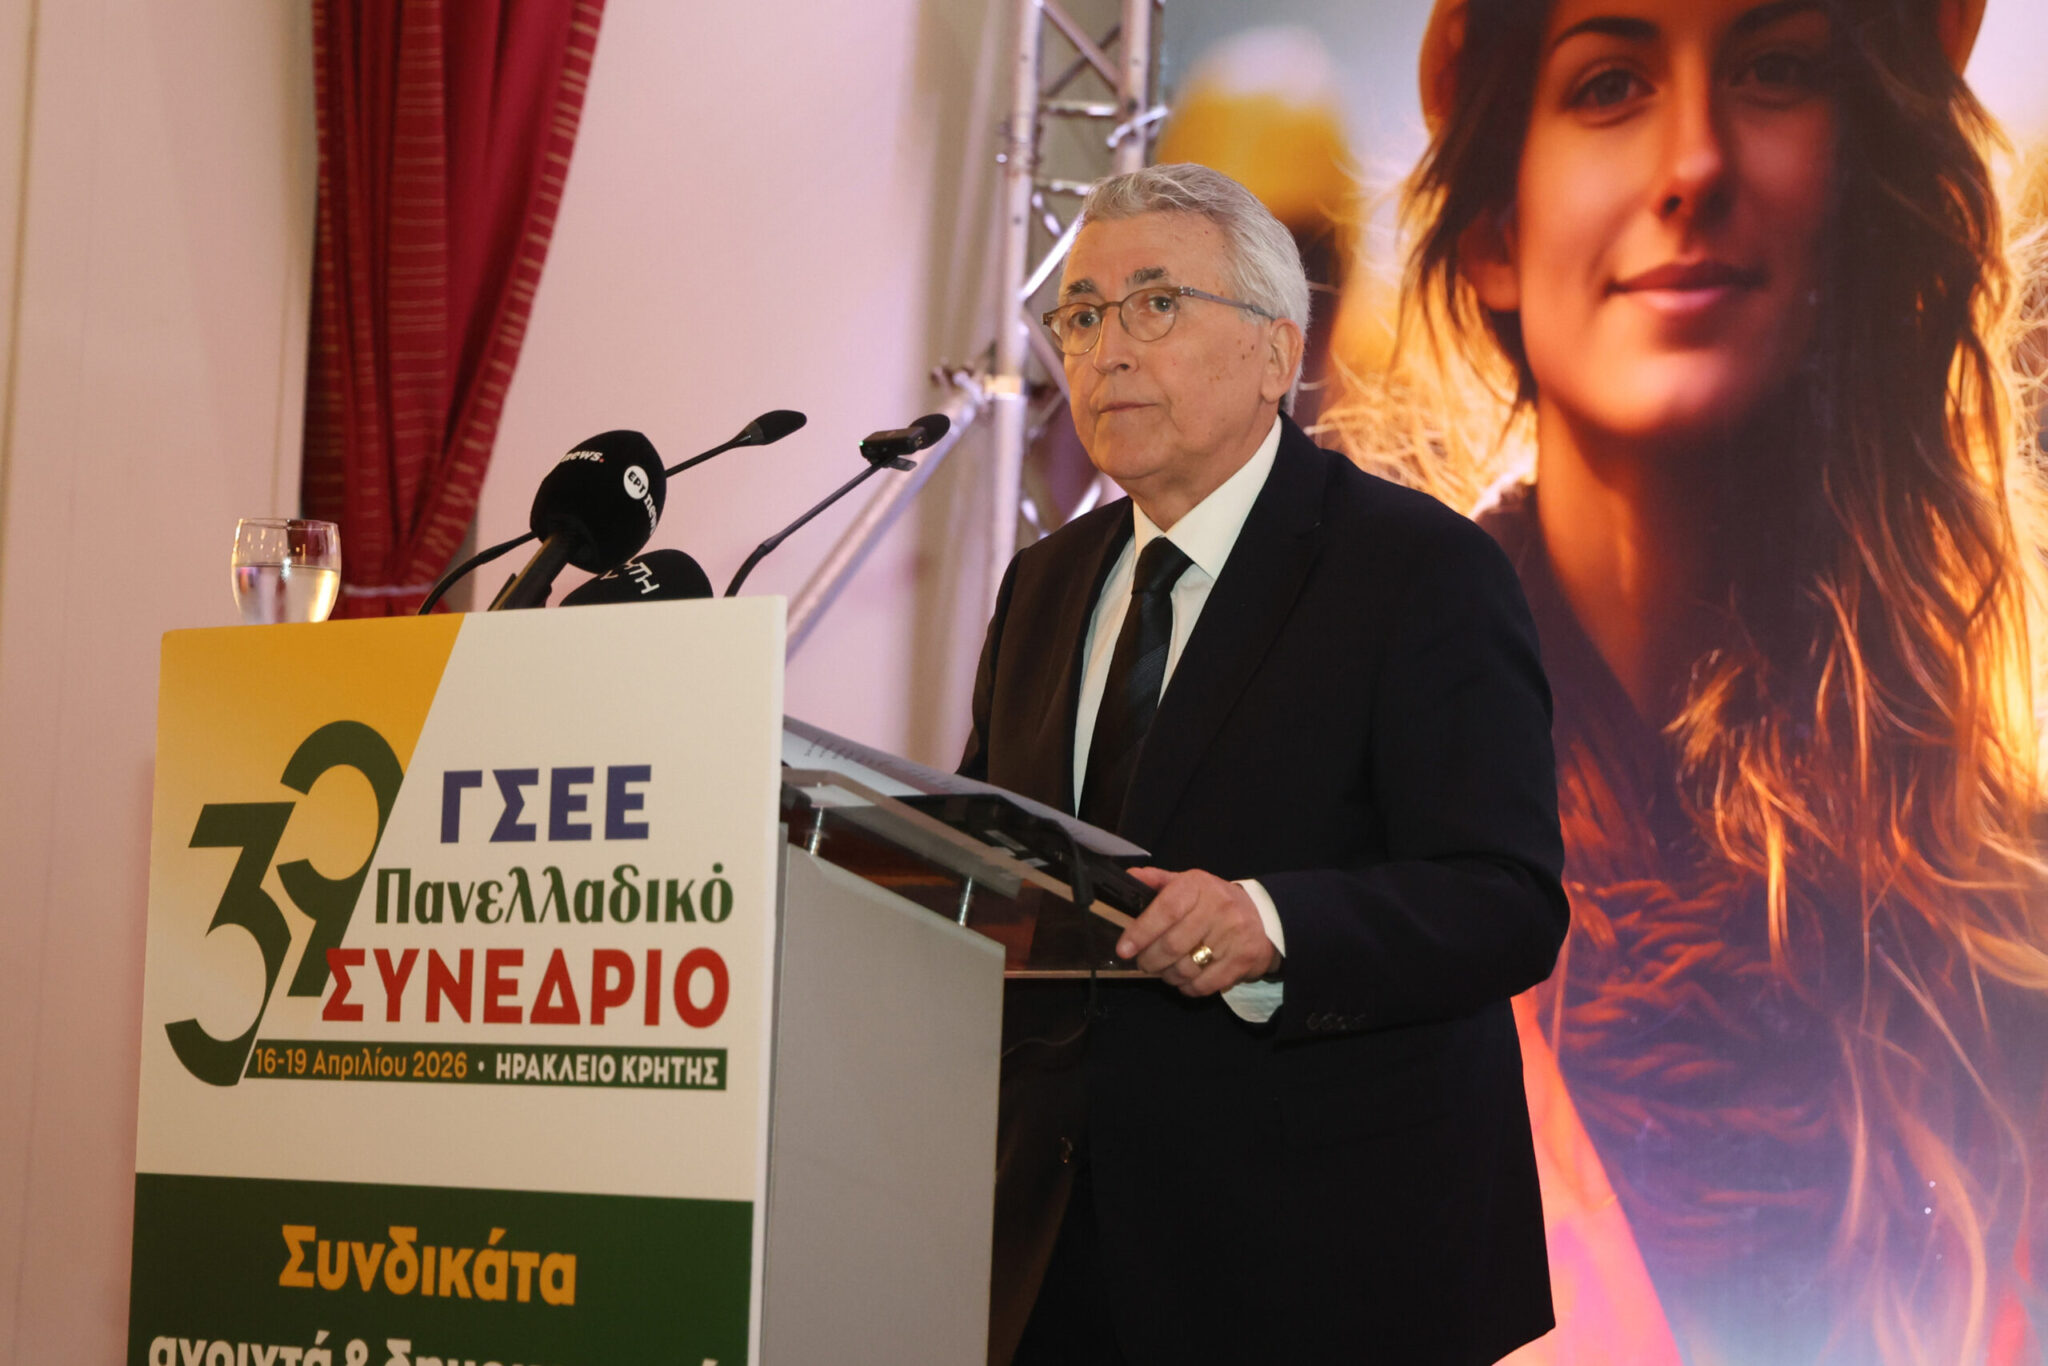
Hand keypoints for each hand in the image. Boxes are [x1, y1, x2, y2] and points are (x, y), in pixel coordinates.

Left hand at [1117, 867, 1278, 996]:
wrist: (1263, 916)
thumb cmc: (1214, 901)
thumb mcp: (1188, 884)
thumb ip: (1158, 881)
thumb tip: (1128, 877)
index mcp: (1198, 885)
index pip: (1165, 910)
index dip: (1141, 932)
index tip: (1124, 949)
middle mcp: (1218, 907)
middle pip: (1173, 945)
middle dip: (1150, 960)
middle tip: (1144, 963)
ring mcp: (1233, 935)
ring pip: (1186, 968)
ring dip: (1168, 976)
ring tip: (1164, 971)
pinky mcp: (1243, 960)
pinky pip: (1205, 984)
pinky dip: (1188, 987)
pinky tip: (1185, 980)